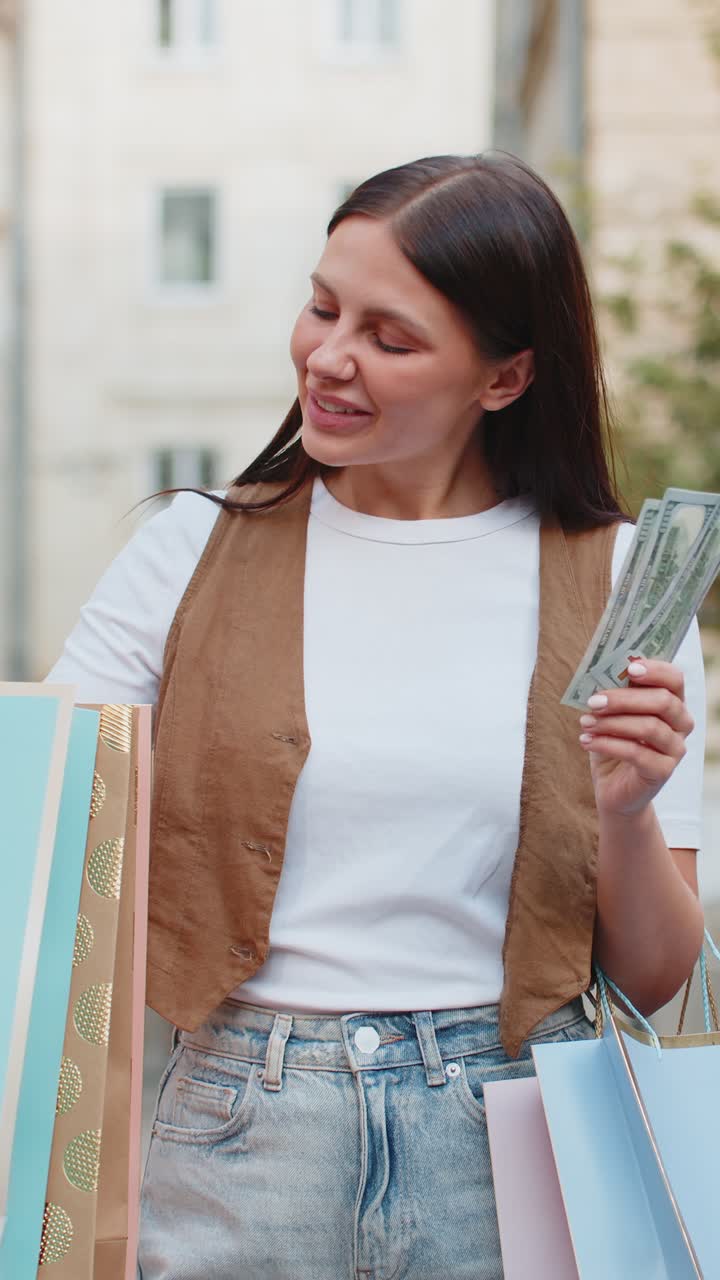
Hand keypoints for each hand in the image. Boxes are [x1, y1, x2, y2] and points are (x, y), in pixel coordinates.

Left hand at [578, 659, 693, 817]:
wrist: (613, 787)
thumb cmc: (614, 742)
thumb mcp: (611, 715)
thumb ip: (613, 693)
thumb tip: (599, 670)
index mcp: (672, 702)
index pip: (675, 679)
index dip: (655, 671)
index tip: (629, 668)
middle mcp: (680, 724)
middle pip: (663, 701)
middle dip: (624, 699)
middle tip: (594, 700)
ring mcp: (675, 749)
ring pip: (649, 727)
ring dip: (612, 722)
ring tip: (585, 722)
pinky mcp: (662, 771)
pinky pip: (636, 753)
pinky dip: (607, 744)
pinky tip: (586, 741)